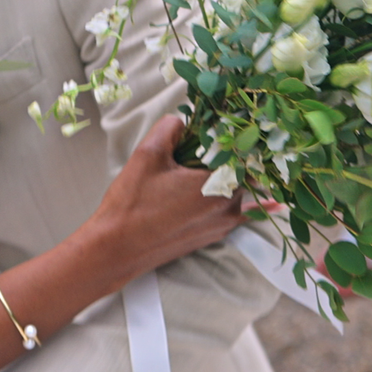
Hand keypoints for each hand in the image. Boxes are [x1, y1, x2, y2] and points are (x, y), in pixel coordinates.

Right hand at [84, 115, 245, 283]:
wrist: (118, 249)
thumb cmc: (132, 202)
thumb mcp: (147, 154)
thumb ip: (170, 128)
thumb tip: (184, 121)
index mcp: (218, 185)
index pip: (245, 153)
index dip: (239, 136)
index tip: (231, 124)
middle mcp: (228, 207)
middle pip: (246, 172)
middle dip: (236, 155)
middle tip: (218, 140)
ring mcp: (223, 225)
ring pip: (242, 192)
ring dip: (235, 176)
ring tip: (213, 161)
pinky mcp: (213, 236)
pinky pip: (237, 213)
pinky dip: (242, 200)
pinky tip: (253, 195)